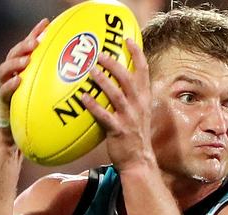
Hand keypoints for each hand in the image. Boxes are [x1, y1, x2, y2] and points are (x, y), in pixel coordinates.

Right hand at [0, 18, 49, 131]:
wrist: (19, 135)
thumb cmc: (36, 114)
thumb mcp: (49, 96)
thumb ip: (58, 83)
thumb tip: (85, 74)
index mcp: (22, 70)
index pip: (27, 47)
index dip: (35, 34)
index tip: (46, 23)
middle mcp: (11, 75)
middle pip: (13, 54)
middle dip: (23, 46)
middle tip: (34, 43)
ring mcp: (4, 87)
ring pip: (4, 69)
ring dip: (15, 63)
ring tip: (27, 60)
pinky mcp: (2, 101)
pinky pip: (3, 91)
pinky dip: (10, 84)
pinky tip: (19, 80)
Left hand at [81, 38, 154, 170]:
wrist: (138, 161)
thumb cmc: (134, 136)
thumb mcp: (138, 112)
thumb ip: (131, 96)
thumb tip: (116, 79)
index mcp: (144, 98)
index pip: (143, 71)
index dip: (136, 53)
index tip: (127, 39)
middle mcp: (138, 105)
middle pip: (128, 79)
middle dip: (115, 64)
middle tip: (101, 53)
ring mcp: (129, 118)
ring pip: (116, 95)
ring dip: (103, 81)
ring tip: (91, 70)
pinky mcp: (118, 131)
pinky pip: (104, 116)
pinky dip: (94, 106)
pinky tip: (83, 97)